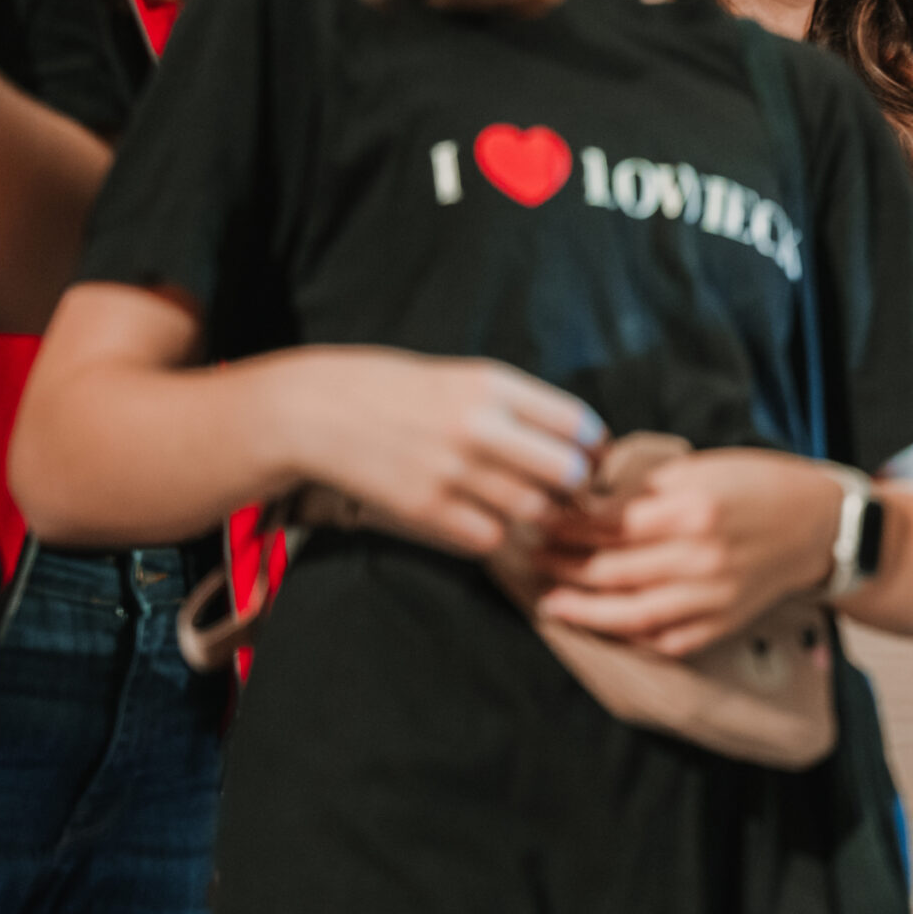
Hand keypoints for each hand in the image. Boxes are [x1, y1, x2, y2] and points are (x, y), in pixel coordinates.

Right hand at [285, 349, 603, 555]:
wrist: (315, 410)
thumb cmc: (398, 392)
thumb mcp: (462, 377)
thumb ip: (517, 405)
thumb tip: (579, 442)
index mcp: (492, 384)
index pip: (578, 423)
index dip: (596, 448)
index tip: (593, 459)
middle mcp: (477, 425)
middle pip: (568, 472)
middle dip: (577, 487)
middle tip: (570, 493)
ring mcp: (451, 470)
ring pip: (534, 510)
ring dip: (541, 515)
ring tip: (532, 509)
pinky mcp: (425, 508)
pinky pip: (489, 536)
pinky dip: (497, 534)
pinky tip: (486, 519)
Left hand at [532, 447, 841, 654]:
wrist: (820, 526)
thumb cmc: (762, 486)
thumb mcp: (705, 467)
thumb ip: (649, 488)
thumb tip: (590, 501)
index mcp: (694, 510)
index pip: (609, 523)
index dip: (567, 524)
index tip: (540, 519)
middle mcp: (701, 558)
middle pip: (610, 570)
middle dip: (563, 564)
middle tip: (534, 556)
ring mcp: (712, 597)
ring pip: (629, 614)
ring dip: (582, 609)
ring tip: (551, 600)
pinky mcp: (722, 622)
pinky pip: (665, 640)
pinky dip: (629, 636)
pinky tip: (604, 625)